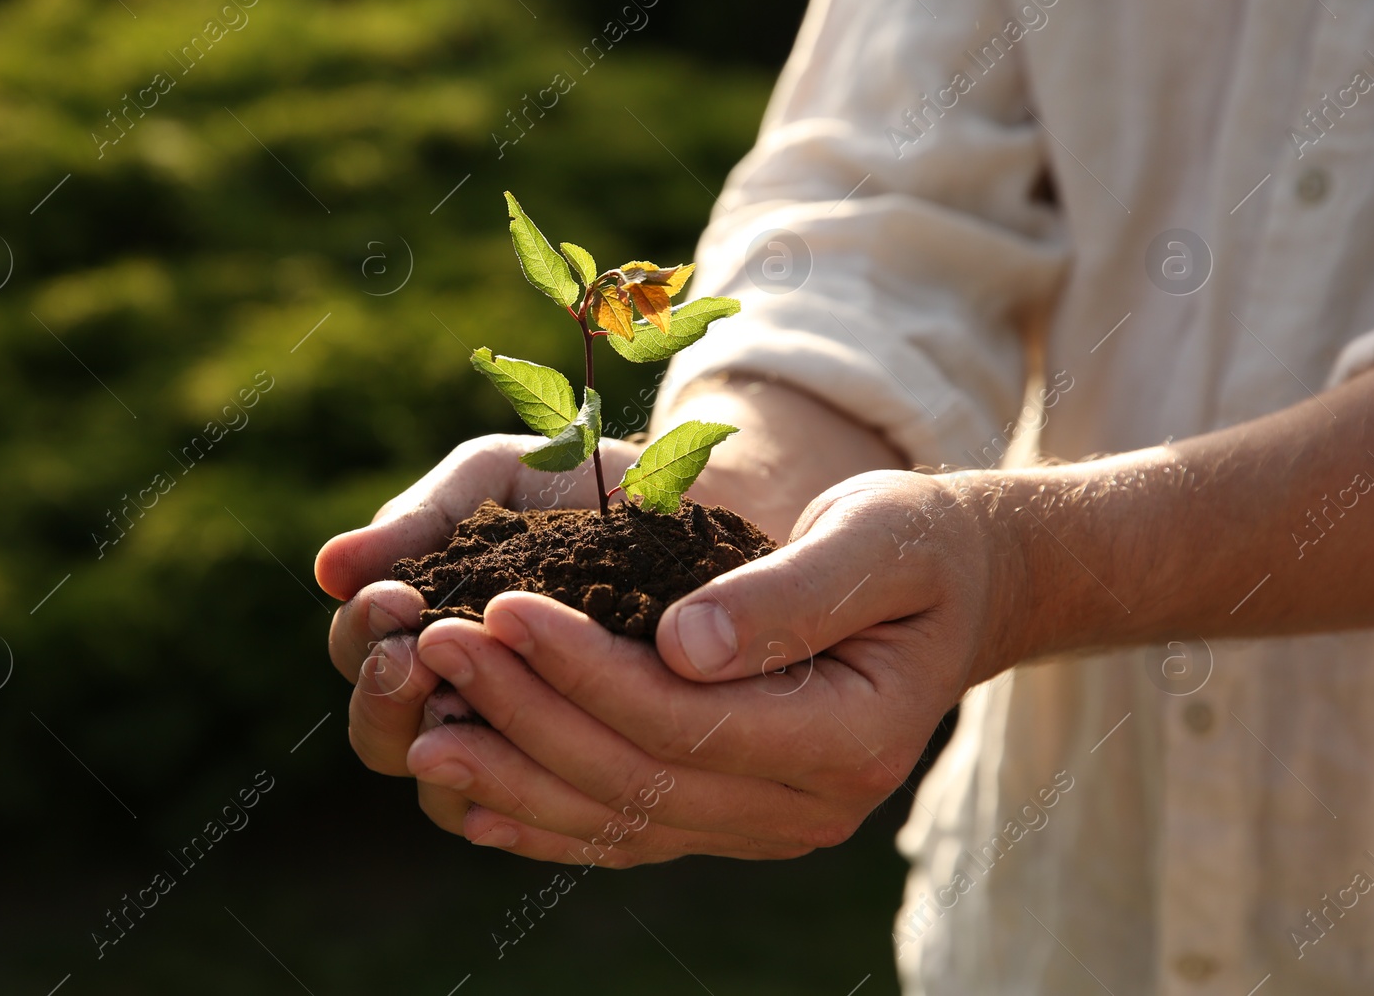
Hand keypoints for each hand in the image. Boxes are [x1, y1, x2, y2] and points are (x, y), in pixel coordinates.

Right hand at [315, 434, 647, 831]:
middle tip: (419, 656)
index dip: (365, 633)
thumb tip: (326, 569)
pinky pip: (536, 817)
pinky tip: (539, 762)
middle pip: (380, 734)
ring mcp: (510, 745)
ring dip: (447, 750)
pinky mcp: (579, 774)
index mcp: (417, 628)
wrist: (689, 503)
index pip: (357, 654)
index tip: (398, 597)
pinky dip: (523, 796)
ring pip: (445, 788)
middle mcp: (450, 697)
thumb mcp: (493, 480)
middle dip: (388, 697)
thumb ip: (418, 520)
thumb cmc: (577, 486)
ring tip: (474, 702)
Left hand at [316, 377, 909, 843]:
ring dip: (515, 776)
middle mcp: (808, 806)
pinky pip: (628, 832)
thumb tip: (680, 646)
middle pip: (640, 776)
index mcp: (850, 739)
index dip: (586, 669)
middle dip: (528, 712)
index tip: (502, 606)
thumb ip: (785, 595)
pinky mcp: (733, 819)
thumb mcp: (873, 541)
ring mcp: (769, 825)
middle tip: (437, 646)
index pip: (688, 720)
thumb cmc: (913, 548)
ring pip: (621, 817)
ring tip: (421, 732)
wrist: (952, 593)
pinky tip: (473, 795)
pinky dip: (545, 818)